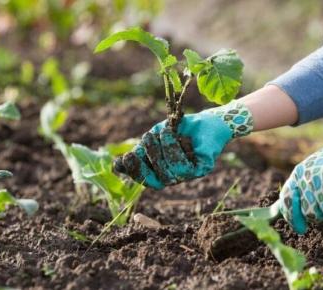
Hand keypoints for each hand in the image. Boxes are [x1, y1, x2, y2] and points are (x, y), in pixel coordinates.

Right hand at [115, 101, 253, 188]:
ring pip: (170, 172)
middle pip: (157, 179)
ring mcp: (189, 176)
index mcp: (161, 172)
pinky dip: (178, 149)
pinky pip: (185, 166)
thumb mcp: (154, 138)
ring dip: (164, 149)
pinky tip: (181, 136)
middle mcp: (174, 177)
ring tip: (164, 131)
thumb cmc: (178, 129)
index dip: (135, 171)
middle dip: (150, 157)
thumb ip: (139, 151)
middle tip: (146, 137)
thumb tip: (116, 167)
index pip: (145, 179)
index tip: (125, 157)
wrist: (206, 121)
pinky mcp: (202, 169)